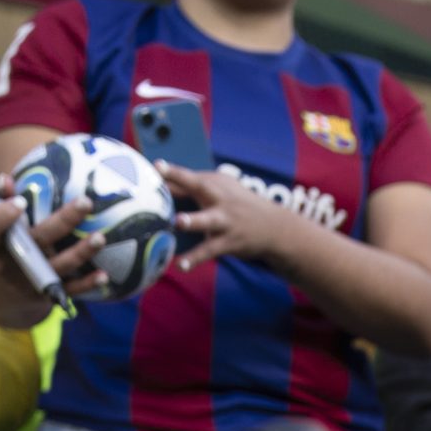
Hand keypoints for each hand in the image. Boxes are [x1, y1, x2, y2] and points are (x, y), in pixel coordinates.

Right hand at [0, 194, 103, 327]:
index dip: (2, 217)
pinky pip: (70, 289)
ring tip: (100, 237)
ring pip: (59, 266)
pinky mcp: (45, 293)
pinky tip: (104, 274)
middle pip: (37, 241)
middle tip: (85, 201)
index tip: (20, 201)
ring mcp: (29, 280)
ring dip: (82, 252)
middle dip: (63, 221)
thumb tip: (6, 178)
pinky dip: (87, 284)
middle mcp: (9, 263)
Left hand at [160, 160, 297, 272]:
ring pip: (208, 219)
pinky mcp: (229, 241)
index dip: (170, 170)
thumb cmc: (238, 206)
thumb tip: (157, 190)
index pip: (188, 175)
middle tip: (162, 179)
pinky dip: (196, 258)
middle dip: (181, 179)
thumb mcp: (221, 191)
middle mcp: (220, 199)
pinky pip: (210, 250)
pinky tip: (182, 266)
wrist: (275, 227)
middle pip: (199, 186)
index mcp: (215, 184)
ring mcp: (225, 220)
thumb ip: (191, 190)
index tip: (155, 165)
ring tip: (180, 221)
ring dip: (194, 219)